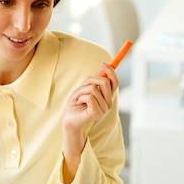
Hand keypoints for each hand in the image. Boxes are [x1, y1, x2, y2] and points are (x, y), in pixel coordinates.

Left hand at [61, 62, 118, 176]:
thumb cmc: (76, 103)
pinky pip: (89, 97)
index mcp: (107, 97)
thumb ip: (94, 80)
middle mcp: (108, 103)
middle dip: (90, 80)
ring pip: (94, 89)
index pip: (115, 82)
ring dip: (81, 91)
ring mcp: (104, 109)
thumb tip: (104, 67)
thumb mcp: (85, 88)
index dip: (111, 71)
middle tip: (82, 87)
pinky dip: (80, 97)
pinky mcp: (97, 114)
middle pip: (104, 82)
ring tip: (78, 98)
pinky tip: (79, 103)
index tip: (103, 63)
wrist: (69, 119)